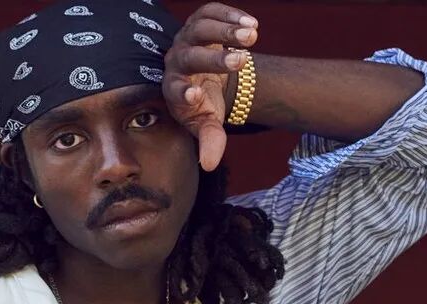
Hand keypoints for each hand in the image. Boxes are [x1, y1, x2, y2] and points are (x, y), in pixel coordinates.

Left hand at [162, 3, 258, 171]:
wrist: (209, 77)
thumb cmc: (207, 105)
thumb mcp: (209, 124)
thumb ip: (210, 142)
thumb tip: (209, 165)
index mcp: (173, 90)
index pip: (175, 90)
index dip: (184, 92)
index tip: (197, 96)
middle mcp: (176, 61)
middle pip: (191, 56)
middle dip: (216, 58)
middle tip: (241, 60)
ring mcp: (186, 37)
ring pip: (201, 28)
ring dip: (227, 30)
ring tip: (253, 35)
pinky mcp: (200, 20)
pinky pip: (211, 11)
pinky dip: (232, 15)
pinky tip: (253, 24)